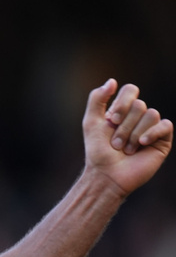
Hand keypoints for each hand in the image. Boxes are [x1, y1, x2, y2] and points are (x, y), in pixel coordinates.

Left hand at [84, 79, 172, 195]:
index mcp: (122, 110)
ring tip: (126, 149)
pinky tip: (142, 144)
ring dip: (134, 134)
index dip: (122, 103)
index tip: (111, 121)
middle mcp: (138, 117)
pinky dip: (152, 133)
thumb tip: (112, 81)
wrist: (107, 174)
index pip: (131, 90)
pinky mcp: (162, 140)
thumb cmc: (97, 150)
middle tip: (116, 143)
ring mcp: (151, 128)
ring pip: (151, 114)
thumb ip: (97, 99)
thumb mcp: (91, 122)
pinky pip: (165, 125)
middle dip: (124, 126)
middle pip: (139, 105)